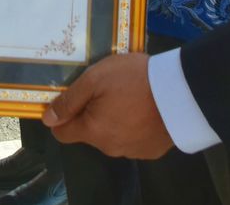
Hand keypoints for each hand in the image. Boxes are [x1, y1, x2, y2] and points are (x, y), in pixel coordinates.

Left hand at [43, 53, 172, 159]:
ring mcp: (132, 151)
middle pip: (89, 132)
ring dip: (114, 119)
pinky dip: (134, 126)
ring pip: (112, 136)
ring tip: (130, 95)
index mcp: (93, 131)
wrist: (182, 93)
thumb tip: (48, 119)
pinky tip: (145, 108)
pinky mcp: (152, 150)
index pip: (62, 134)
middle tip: (108, 89)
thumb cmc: (134, 81)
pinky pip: (134, 139)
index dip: (62, 115)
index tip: (74, 98)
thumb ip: (70, 100)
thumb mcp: (96, 79)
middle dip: (92, 113)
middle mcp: (109, 148)